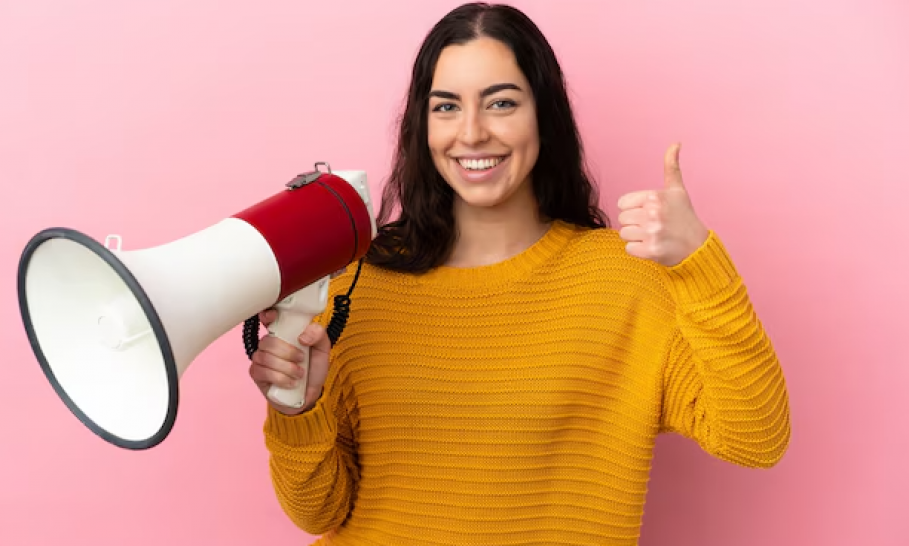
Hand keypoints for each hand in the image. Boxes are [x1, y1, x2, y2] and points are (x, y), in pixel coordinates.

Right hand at [248, 308, 331, 414]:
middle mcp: (269, 344)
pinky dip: (281, 378)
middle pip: (268, 341)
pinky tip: (291, 383)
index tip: (273, 316)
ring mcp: (261, 359)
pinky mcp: (257, 375)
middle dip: (288, 352)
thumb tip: (302, 336)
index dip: (266, 315)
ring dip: (286, 367)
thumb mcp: (323, 349)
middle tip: (301, 359)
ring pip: (265, 357)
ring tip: (299, 374)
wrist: (309, 395)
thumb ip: (318, 334)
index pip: (268, 318)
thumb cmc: (313, 369)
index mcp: (283, 333)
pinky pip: (263, 372)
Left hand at [617, 143, 709, 266]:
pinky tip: (653, 246)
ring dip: (636, 237)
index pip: (622, 203)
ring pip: (624, 234)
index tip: (649, 212)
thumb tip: (676, 143)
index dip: (633, 208)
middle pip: (622, 219)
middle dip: (635, 223)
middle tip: (653, 225)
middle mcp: (652, 213)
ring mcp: (651, 232)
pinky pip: (629, 249)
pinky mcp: (650, 250)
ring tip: (653, 235)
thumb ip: (671, 167)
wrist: (697, 246)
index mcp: (655, 196)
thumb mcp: (677, 190)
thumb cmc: (684, 216)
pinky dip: (639, 250)